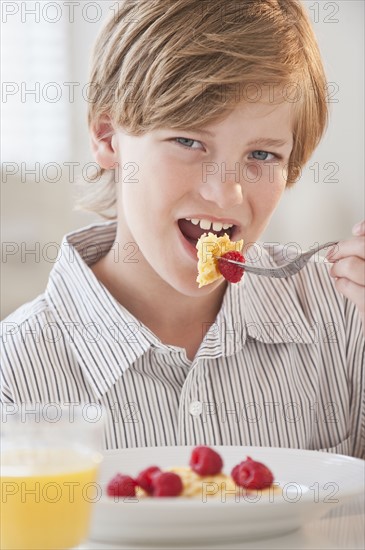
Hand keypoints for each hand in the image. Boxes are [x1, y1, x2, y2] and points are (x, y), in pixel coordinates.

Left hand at [326, 220, 364, 335]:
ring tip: (337, 273)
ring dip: (338, 268)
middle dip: (342, 250)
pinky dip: (340, 284)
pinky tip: (342, 286)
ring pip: (351, 266)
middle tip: (334, 256)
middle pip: (362, 248)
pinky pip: (347, 287)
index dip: (361, 233)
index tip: (352, 235)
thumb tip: (357, 230)